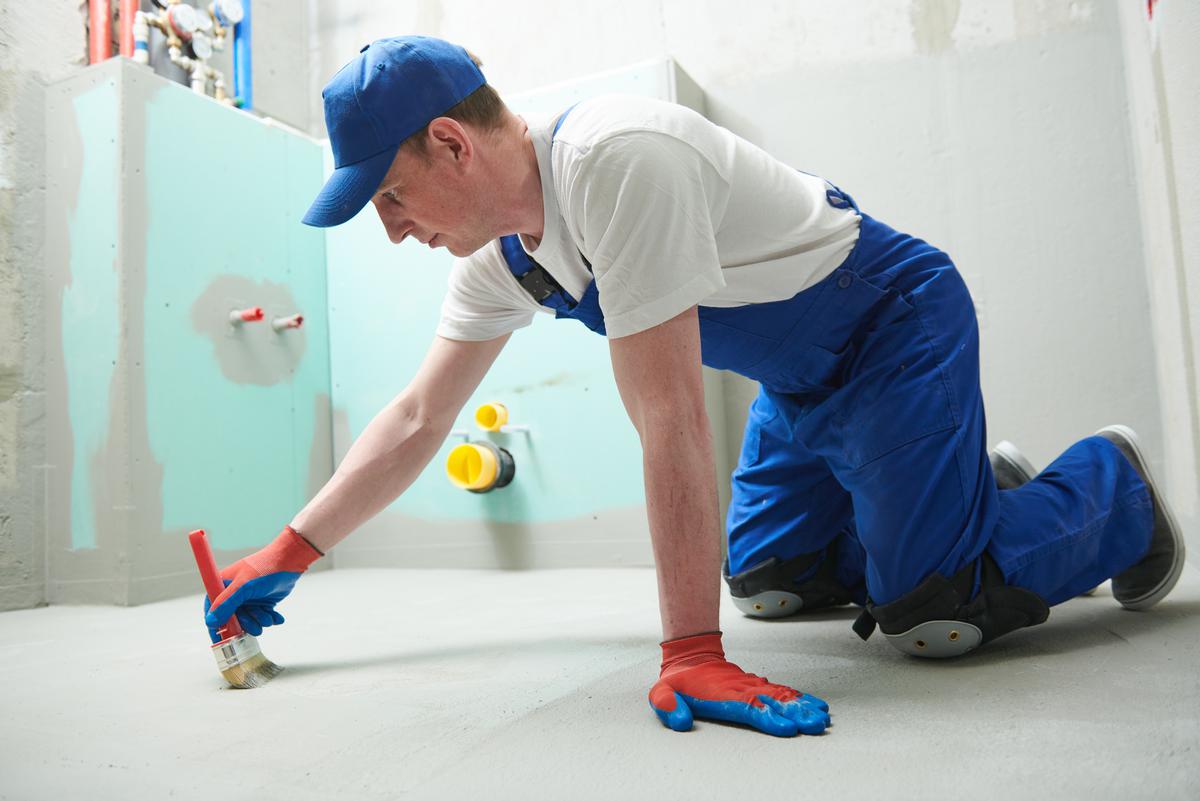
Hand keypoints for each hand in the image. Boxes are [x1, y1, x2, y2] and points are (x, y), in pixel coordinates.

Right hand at [202, 526, 321, 643]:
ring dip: (260, 621)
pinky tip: (277, 617)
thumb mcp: (243, 587)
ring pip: (250, 619)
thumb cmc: (265, 567)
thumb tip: (210, 622)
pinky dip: (270, 618)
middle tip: (256, 628)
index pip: (213, 609)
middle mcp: (235, 593)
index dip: (217, 625)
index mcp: (224, 585)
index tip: (221, 640)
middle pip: (233, 618)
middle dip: (245, 624)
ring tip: (268, 617)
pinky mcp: (263, 601)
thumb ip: (226, 604)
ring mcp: (249, 598)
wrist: (290, 560)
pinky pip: (263, 616)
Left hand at [648, 632, 829, 735]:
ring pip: (781, 695)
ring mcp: (751, 686)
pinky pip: (781, 691)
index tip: (787, 726)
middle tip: (815, 724)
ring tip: (821, 717)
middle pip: (773, 701)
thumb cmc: (678, 679)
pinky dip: (799, 698)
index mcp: (722, 694)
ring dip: (802, 707)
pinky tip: (815, 706)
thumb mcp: (662, 692)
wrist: (689, 654)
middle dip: (795, 713)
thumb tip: (680, 721)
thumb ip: (668, 706)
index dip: (768, 717)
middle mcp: (741, 689)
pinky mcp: (756, 686)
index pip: (749, 706)